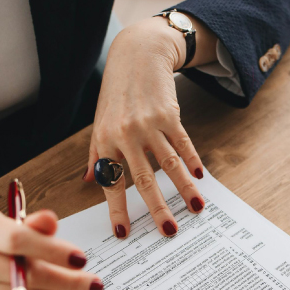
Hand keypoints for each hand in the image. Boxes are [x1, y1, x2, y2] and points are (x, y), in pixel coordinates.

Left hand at [84, 15, 215, 237]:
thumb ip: (95, 154)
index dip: (117, 210)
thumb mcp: (99, 122)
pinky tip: (200, 177)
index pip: (111, 183)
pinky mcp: (169, 114)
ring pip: (168, 163)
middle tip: (168, 230)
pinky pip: (183, 143)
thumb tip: (89, 180)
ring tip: (196, 208)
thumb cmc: (116, 94)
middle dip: (156, 207)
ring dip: (183, 188)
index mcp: (105, 141)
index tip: (124, 233)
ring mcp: (148, 124)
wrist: (137, 56)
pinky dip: (192, 161)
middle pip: (142, 179)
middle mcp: (125, 135)